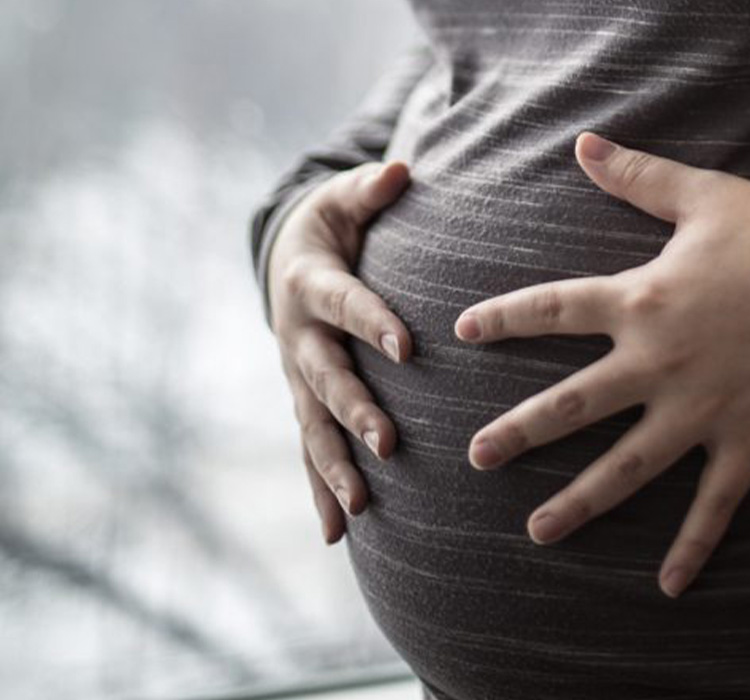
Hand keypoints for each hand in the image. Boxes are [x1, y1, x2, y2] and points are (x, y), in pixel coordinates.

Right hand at [268, 160, 412, 544]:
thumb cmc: (331, 226)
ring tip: (361, 509)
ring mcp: (298, 376)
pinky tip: (337, 534)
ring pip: (313, 427)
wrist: (286, 259)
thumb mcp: (345, 200)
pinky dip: (320, 491)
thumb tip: (403, 169)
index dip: (373, 322)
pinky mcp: (303, 401)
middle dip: (355, 411)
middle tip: (388, 443)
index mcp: (312, 282)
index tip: (408, 346)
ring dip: (335, 467)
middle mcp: (299, 336)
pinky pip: (309, 450)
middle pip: (326, 378)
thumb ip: (371, 189)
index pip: (345, 304)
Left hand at [453, 133, 749, 597]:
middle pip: (572, 406)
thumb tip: (583, 145)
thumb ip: (638, 177)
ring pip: (626, 467)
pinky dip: (693, 545)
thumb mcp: (702, 197)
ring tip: (536, 533)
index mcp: (639, 302)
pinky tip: (668, 586)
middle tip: (477, 458)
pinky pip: (714, 503)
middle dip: (520, 433)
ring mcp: (698, 411)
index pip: (552, 310)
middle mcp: (656, 365)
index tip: (464, 332)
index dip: (504, 318)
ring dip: (580, 502)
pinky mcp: (744, 441)